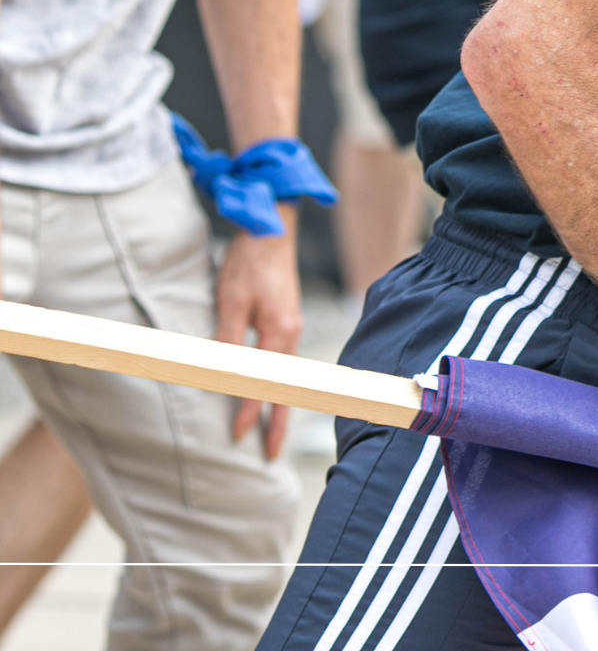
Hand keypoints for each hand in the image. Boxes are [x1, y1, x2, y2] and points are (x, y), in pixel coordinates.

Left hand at [213, 220, 302, 457]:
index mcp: (280, 332)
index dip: (250, 411)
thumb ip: (228, 338)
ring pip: (285, 375)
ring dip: (278, 403)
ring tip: (273, 430)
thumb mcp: (231, 300)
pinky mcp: (286, 319)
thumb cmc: (249, 262)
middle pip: (286, 387)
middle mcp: (291, 333)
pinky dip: (278, 382)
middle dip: (279, 421)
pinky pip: (283, 361)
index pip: (263, 383)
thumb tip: (222, 373)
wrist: (271, 229)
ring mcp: (291, 326)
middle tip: (273, 453)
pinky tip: (269, 390)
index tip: (240, 437)